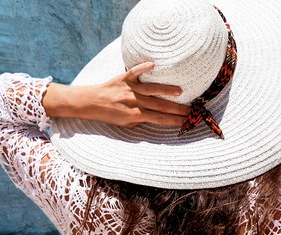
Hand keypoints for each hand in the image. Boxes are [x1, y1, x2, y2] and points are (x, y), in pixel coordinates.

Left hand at [43, 62, 189, 127]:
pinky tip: (154, 65)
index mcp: (134, 115)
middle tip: (192, 110)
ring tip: (180, 91)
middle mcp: (133, 102)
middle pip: (160, 106)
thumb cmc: (108, 115)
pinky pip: (134, 72)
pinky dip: (143, 68)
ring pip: (151, 90)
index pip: (159, 119)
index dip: (174, 121)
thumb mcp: (124, 124)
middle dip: (177, 109)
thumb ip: (140, 121)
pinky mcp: (123, 78)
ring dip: (166, 90)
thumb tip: (155, 118)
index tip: (187, 122)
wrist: (88, 103)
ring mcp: (129, 89)